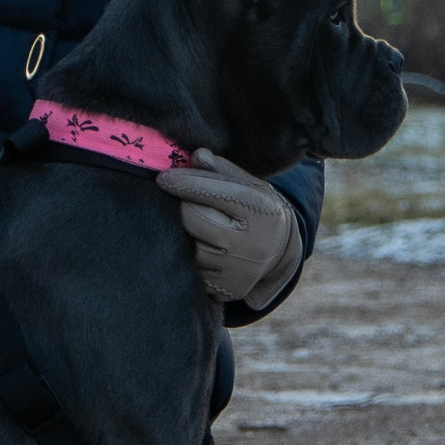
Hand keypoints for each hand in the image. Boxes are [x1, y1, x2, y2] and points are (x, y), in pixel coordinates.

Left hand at [156, 149, 302, 309]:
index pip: (214, 191)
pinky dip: (194, 258)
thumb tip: (197, 156)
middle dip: (184, 207)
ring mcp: (239, 269)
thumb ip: (223, 170)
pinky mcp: (228, 289)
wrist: (281, 251)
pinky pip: (195, 272)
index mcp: (259, 209)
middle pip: (194, 219)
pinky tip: (206, 248)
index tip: (163, 178)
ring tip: (201, 227)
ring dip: (188, 235)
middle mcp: (250, 242)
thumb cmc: (258, 209)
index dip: (185, 183)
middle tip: (187, 202)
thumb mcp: (251, 185)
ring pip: (191, 247)